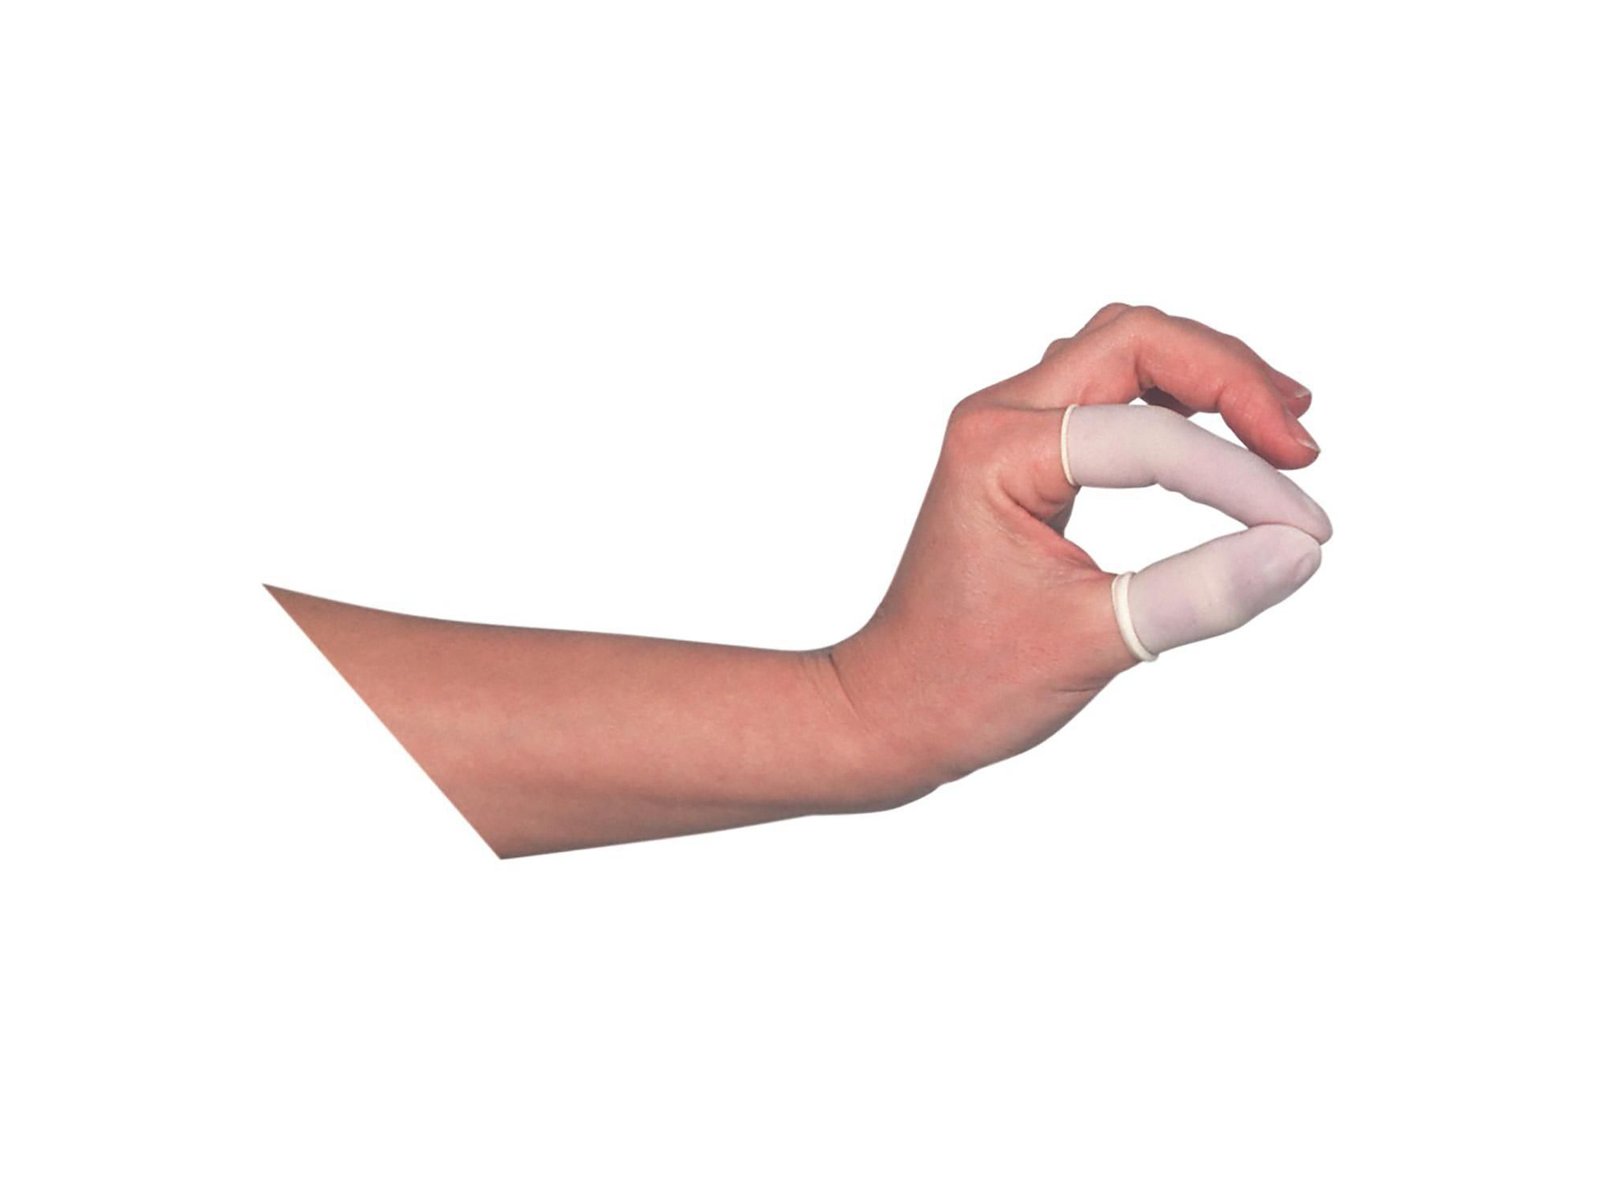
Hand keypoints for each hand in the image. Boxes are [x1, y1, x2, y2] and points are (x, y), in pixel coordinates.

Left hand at [828, 303, 1332, 792]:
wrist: (893, 708)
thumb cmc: (966, 684)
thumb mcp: (1090, 645)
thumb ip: (1198, 595)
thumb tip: (1300, 553)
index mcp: (998, 451)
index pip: (1149, 433)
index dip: (1240, 477)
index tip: (1307, 534)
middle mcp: (999, 417)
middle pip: (1137, 338)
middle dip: (1231, 378)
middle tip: (1301, 448)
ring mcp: (1010, 426)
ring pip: (1128, 351)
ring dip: (1210, 376)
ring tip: (1283, 429)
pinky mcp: (1029, 451)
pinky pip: (1114, 392)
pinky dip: (1179, 400)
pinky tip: (1229, 436)